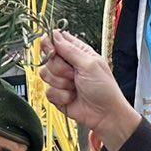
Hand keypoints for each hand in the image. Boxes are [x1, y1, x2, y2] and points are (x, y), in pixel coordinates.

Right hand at [41, 31, 143, 150]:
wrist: (105, 114)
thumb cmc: (104, 89)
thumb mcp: (90, 64)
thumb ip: (70, 50)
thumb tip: (55, 35)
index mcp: (78, 52)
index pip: (56, 39)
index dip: (50, 43)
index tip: (53, 50)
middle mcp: (68, 64)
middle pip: (48, 58)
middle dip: (60, 69)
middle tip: (74, 75)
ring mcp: (61, 80)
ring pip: (45, 74)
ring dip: (61, 83)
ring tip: (75, 87)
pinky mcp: (57, 94)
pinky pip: (48, 91)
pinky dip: (61, 96)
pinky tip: (72, 98)